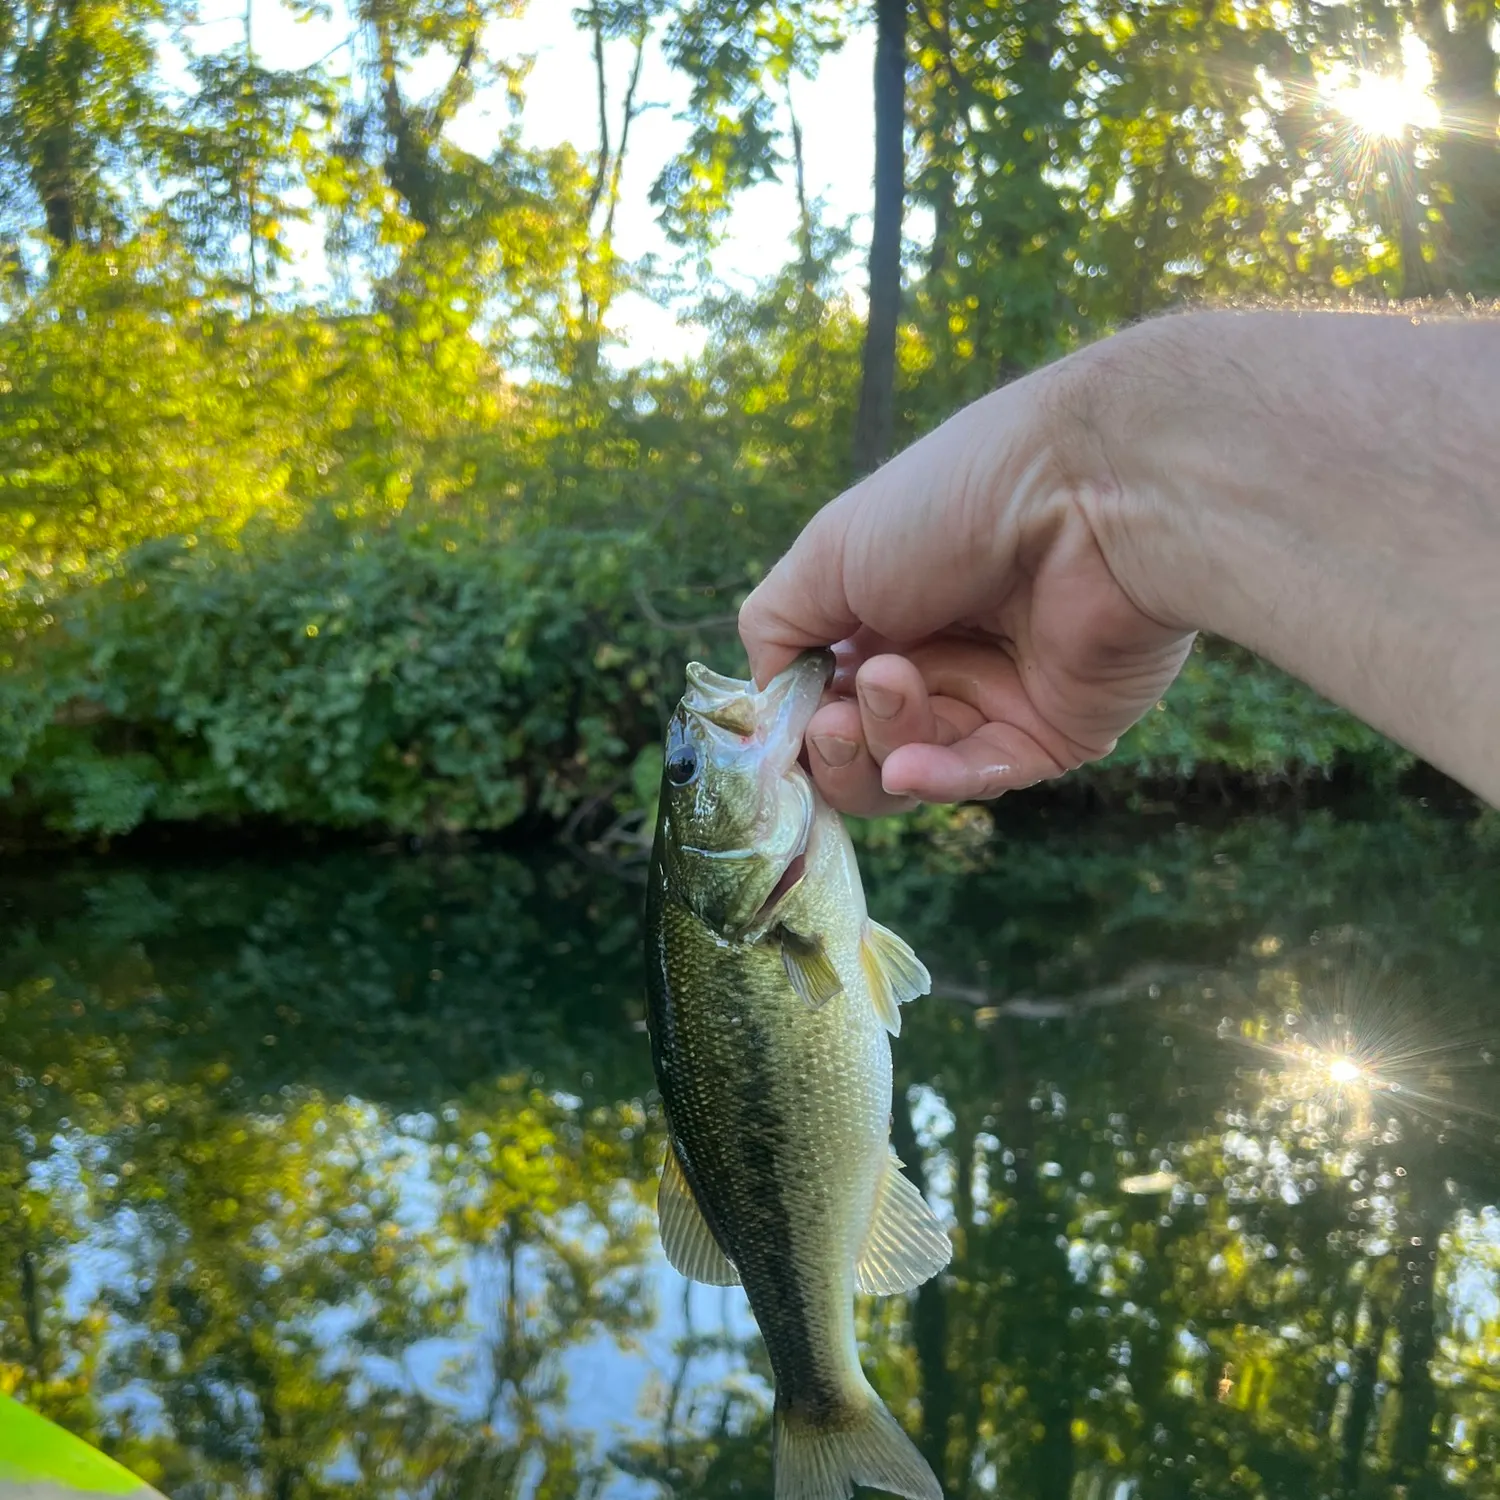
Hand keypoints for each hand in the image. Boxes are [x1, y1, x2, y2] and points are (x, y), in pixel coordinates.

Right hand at [738, 363, 1193, 815]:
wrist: (1085, 495)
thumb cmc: (950, 503)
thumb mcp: (830, 551)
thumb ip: (778, 627)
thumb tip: (769, 698)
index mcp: (884, 604)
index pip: (824, 690)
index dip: (797, 717)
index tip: (782, 723)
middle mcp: (937, 652)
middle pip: (862, 744)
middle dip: (836, 743)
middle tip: (835, 719)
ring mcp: (994, 696)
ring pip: (913, 765)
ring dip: (887, 738)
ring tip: (897, 684)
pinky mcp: (1052, 732)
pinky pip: (981, 776)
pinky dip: (938, 778)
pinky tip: (909, 768)